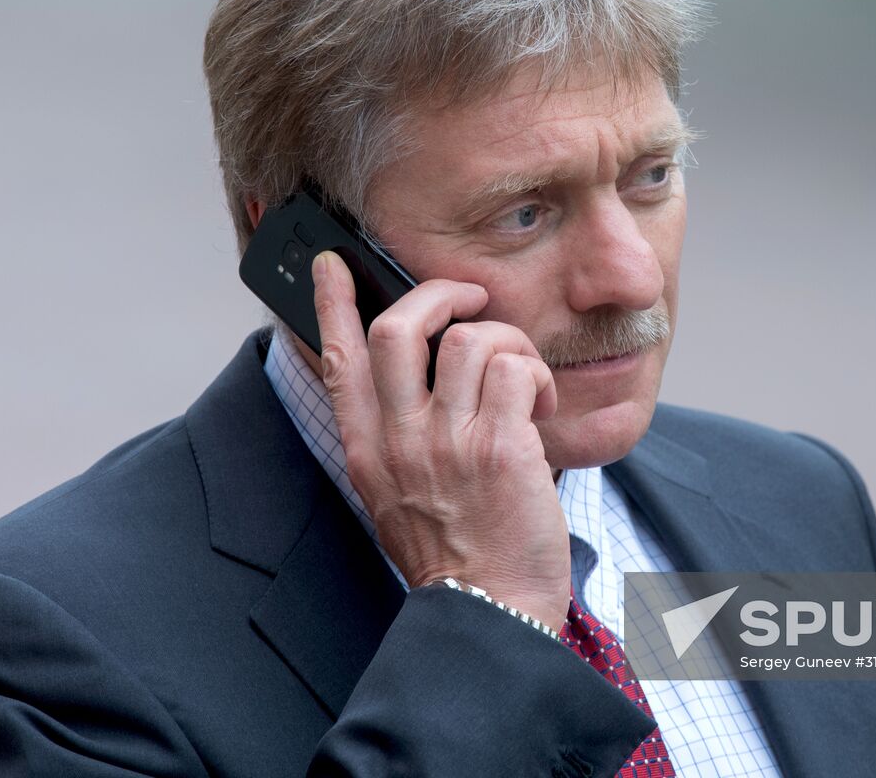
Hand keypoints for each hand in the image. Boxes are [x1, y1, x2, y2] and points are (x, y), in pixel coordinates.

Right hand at [311, 250, 570, 632]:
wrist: (491, 610)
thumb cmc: (457, 552)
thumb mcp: (399, 495)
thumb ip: (398, 437)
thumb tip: (420, 374)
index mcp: (368, 451)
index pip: (339, 360)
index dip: (332, 304)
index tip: (332, 265)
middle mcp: (400, 441)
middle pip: (400, 328)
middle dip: (440, 294)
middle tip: (471, 299)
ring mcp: (448, 443)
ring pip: (470, 339)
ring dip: (507, 341)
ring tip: (523, 376)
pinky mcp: (500, 447)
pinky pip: (517, 370)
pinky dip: (538, 375)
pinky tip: (543, 404)